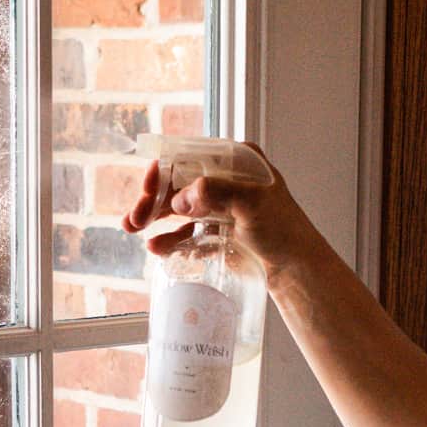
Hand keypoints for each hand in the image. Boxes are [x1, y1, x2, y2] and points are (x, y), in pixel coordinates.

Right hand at [121, 143, 308, 283]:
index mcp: (236, 161)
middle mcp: (224, 179)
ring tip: (132, 229)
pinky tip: (155, 247)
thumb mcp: (253, 204)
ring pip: (176, 206)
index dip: (165, 171)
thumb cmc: (283, 231)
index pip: (190, 157)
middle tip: (134, 218)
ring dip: (153, 217)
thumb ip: (216, 192)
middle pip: (177, 182)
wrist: (294, 269)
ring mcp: (218, 205)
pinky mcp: (214, 230)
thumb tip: (181, 197)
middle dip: (152, 198)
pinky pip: (183, 230)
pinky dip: (167, 238)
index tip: (148, 187)